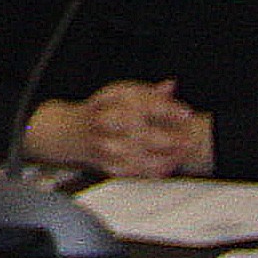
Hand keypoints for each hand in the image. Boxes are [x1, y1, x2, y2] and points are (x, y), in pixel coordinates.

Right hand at [82, 82, 207, 179]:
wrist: (69, 132)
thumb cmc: (100, 110)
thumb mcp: (120, 93)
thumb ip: (148, 92)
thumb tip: (171, 86)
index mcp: (110, 99)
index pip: (141, 103)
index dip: (166, 109)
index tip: (186, 113)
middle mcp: (104, 122)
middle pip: (141, 132)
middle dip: (169, 138)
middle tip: (189, 140)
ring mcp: (102, 145)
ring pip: (137, 156)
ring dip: (164, 158)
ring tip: (182, 155)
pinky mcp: (103, 163)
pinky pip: (131, 171)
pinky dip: (151, 171)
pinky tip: (166, 167)